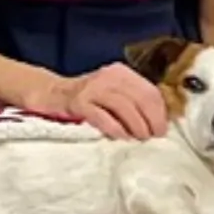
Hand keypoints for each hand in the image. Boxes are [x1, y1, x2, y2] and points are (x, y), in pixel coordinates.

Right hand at [32, 63, 168, 139]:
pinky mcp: (78, 101)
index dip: (159, 113)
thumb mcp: (113, 94)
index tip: (161, 132)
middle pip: (139, 98)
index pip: (149, 91)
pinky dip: (114, 128)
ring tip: (138, 140)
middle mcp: (109, 76)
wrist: (52, 94)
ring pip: (123, 106)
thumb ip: (133, 103)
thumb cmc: (89, 100)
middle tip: (152, 138)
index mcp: (121, 73)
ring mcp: (92, 88)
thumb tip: (158, 125)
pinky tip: (120, 137)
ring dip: (135, 126)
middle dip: (150, 121)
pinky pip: (101, 116)